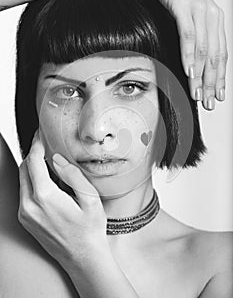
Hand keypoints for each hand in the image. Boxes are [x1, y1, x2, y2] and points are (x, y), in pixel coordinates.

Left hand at [18, 130, 106, 267]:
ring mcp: (25, 214)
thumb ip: (72, 175)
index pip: (33, 161)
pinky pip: (24, 193)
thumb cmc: (90, 230)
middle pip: (24, 169)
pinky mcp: (25, 220)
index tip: (40, 135)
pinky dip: (32, 182)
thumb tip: (57, 158)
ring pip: (22, 180)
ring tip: (49, 162)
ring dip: (32, 168)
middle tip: (45, 145)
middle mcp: (29, 205)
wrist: (83, 259)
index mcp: (45, 197)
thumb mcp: (90, 199)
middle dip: (33, 154)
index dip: (36, 145)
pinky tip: (47, 182)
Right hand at [148, 0, 227, 109]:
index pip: (220, 55)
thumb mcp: (188, 18)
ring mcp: (200, 11)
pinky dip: (188, 55)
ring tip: (197, 94)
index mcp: (215, 21)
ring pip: (203, 50)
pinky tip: (188, 71)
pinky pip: (188, 36)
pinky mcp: (184, 7)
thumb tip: (191, 64)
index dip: (220, 78)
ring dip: (200, 75)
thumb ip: (194, 39)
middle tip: (208, 102)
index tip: (218, 95)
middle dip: (212, 83)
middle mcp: (212, 16)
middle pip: (214, 57)